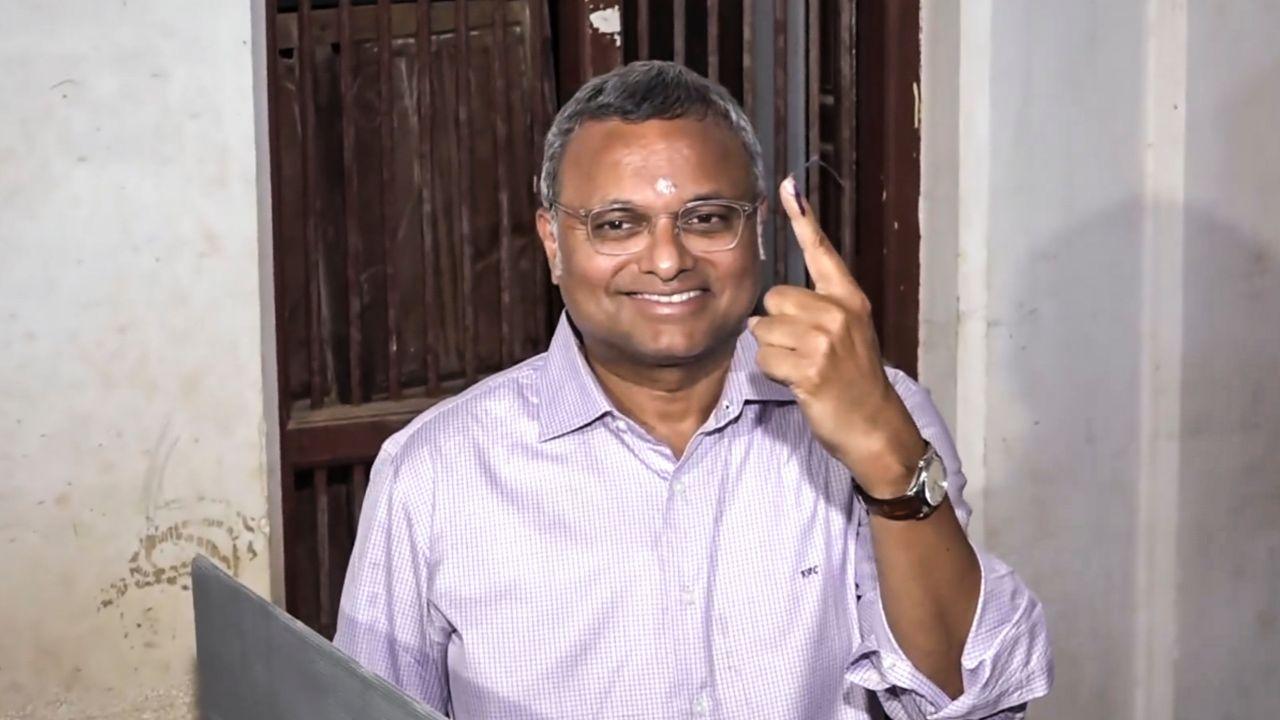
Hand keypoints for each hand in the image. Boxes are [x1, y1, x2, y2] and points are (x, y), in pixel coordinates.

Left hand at [749, 177, 925, 496]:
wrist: (874, 426)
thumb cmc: (852, 380)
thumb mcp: (848, 334)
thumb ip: (818, 308)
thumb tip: (769, 303)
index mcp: (849, 299)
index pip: (821, 251)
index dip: (802, 218)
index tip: (786, 186)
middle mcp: (839, 313)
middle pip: (773, 297)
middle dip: (776, 325)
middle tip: (801, 350)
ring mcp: (826, 341)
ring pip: (764, 329)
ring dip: (772, 352)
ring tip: (801, 367)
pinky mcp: (811, 368)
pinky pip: (765, 358)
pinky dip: (773, 373)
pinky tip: (797, 383)